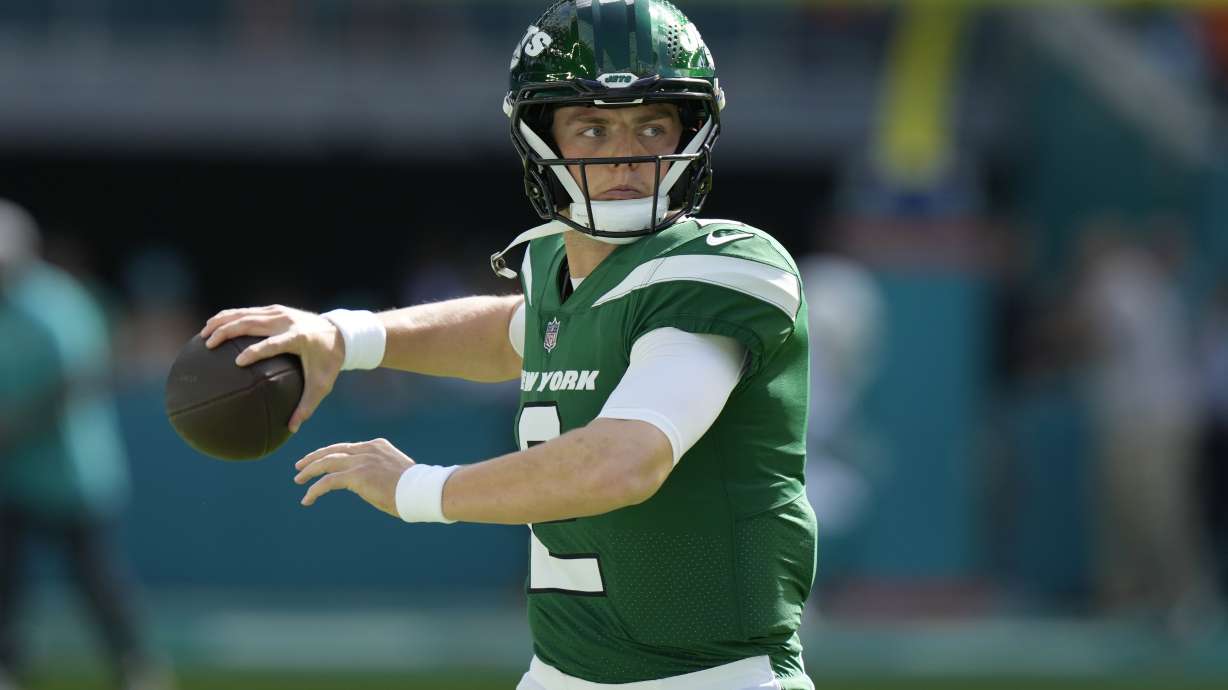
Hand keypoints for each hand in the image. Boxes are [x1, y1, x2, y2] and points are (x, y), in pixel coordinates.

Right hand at [199, 304, 343, 432]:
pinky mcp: (275, 309)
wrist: (340, 333)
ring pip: (245, 313)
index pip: (272, 344)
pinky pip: (248, 312)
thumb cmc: (329, 363)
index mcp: (298, 338)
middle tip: (209, 344)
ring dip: (222, 321)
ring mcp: (280, 313)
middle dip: (227, 331)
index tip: (237, 362)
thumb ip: (306, 407)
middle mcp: (286, 322)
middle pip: (251, 323)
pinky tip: (214, 326)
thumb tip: (291, 430)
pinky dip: (230, 317)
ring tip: (203, 334)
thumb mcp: (322, 386)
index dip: (255, 352)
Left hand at [293, 438, 413, 515]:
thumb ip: (379, 471)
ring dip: (309, 471)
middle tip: (300, 465)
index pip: (347, 448)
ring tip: (298, 479)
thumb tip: (369, 483)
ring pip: (326, 463)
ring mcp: (361, 461)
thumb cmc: (414, 487)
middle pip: (333, 451)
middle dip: (314, 457)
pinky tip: (307, 499)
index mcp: (377, 445)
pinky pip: (328, 482)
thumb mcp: (394, 471)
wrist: (421, 490)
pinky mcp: (356, 476)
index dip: (331, 454)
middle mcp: (366, 449)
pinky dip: (314, 490)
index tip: (321, 461)